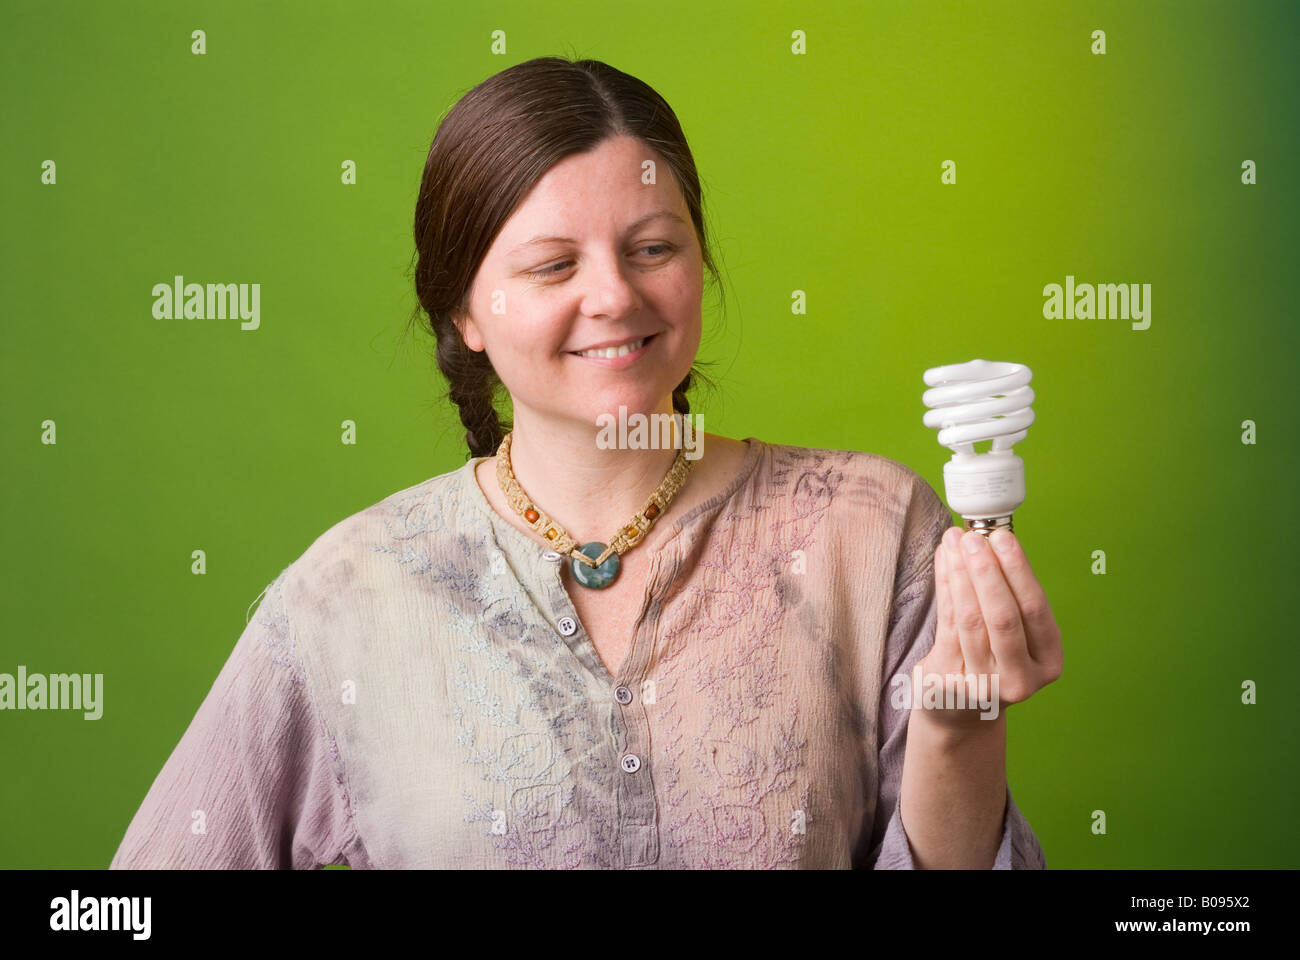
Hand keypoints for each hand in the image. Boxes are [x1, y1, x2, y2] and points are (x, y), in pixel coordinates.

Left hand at [913, 526, 1062, 727]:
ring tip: (954, 541)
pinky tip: (944, 560)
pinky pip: (947, 624)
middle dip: (988, 572)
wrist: (960, 712)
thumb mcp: (1014, 635)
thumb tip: (992, 539)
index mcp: (1048, 662)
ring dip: (961, 574)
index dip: (1018, 571)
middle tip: (974, 537)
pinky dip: (945, 586)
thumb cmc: (992, 659)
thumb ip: (1009, 594)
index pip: (1035, 611)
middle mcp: (1020, 678)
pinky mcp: (948, 683)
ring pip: (971, 620)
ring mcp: (983, 685)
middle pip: (1003, 618)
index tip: (1004, 536)